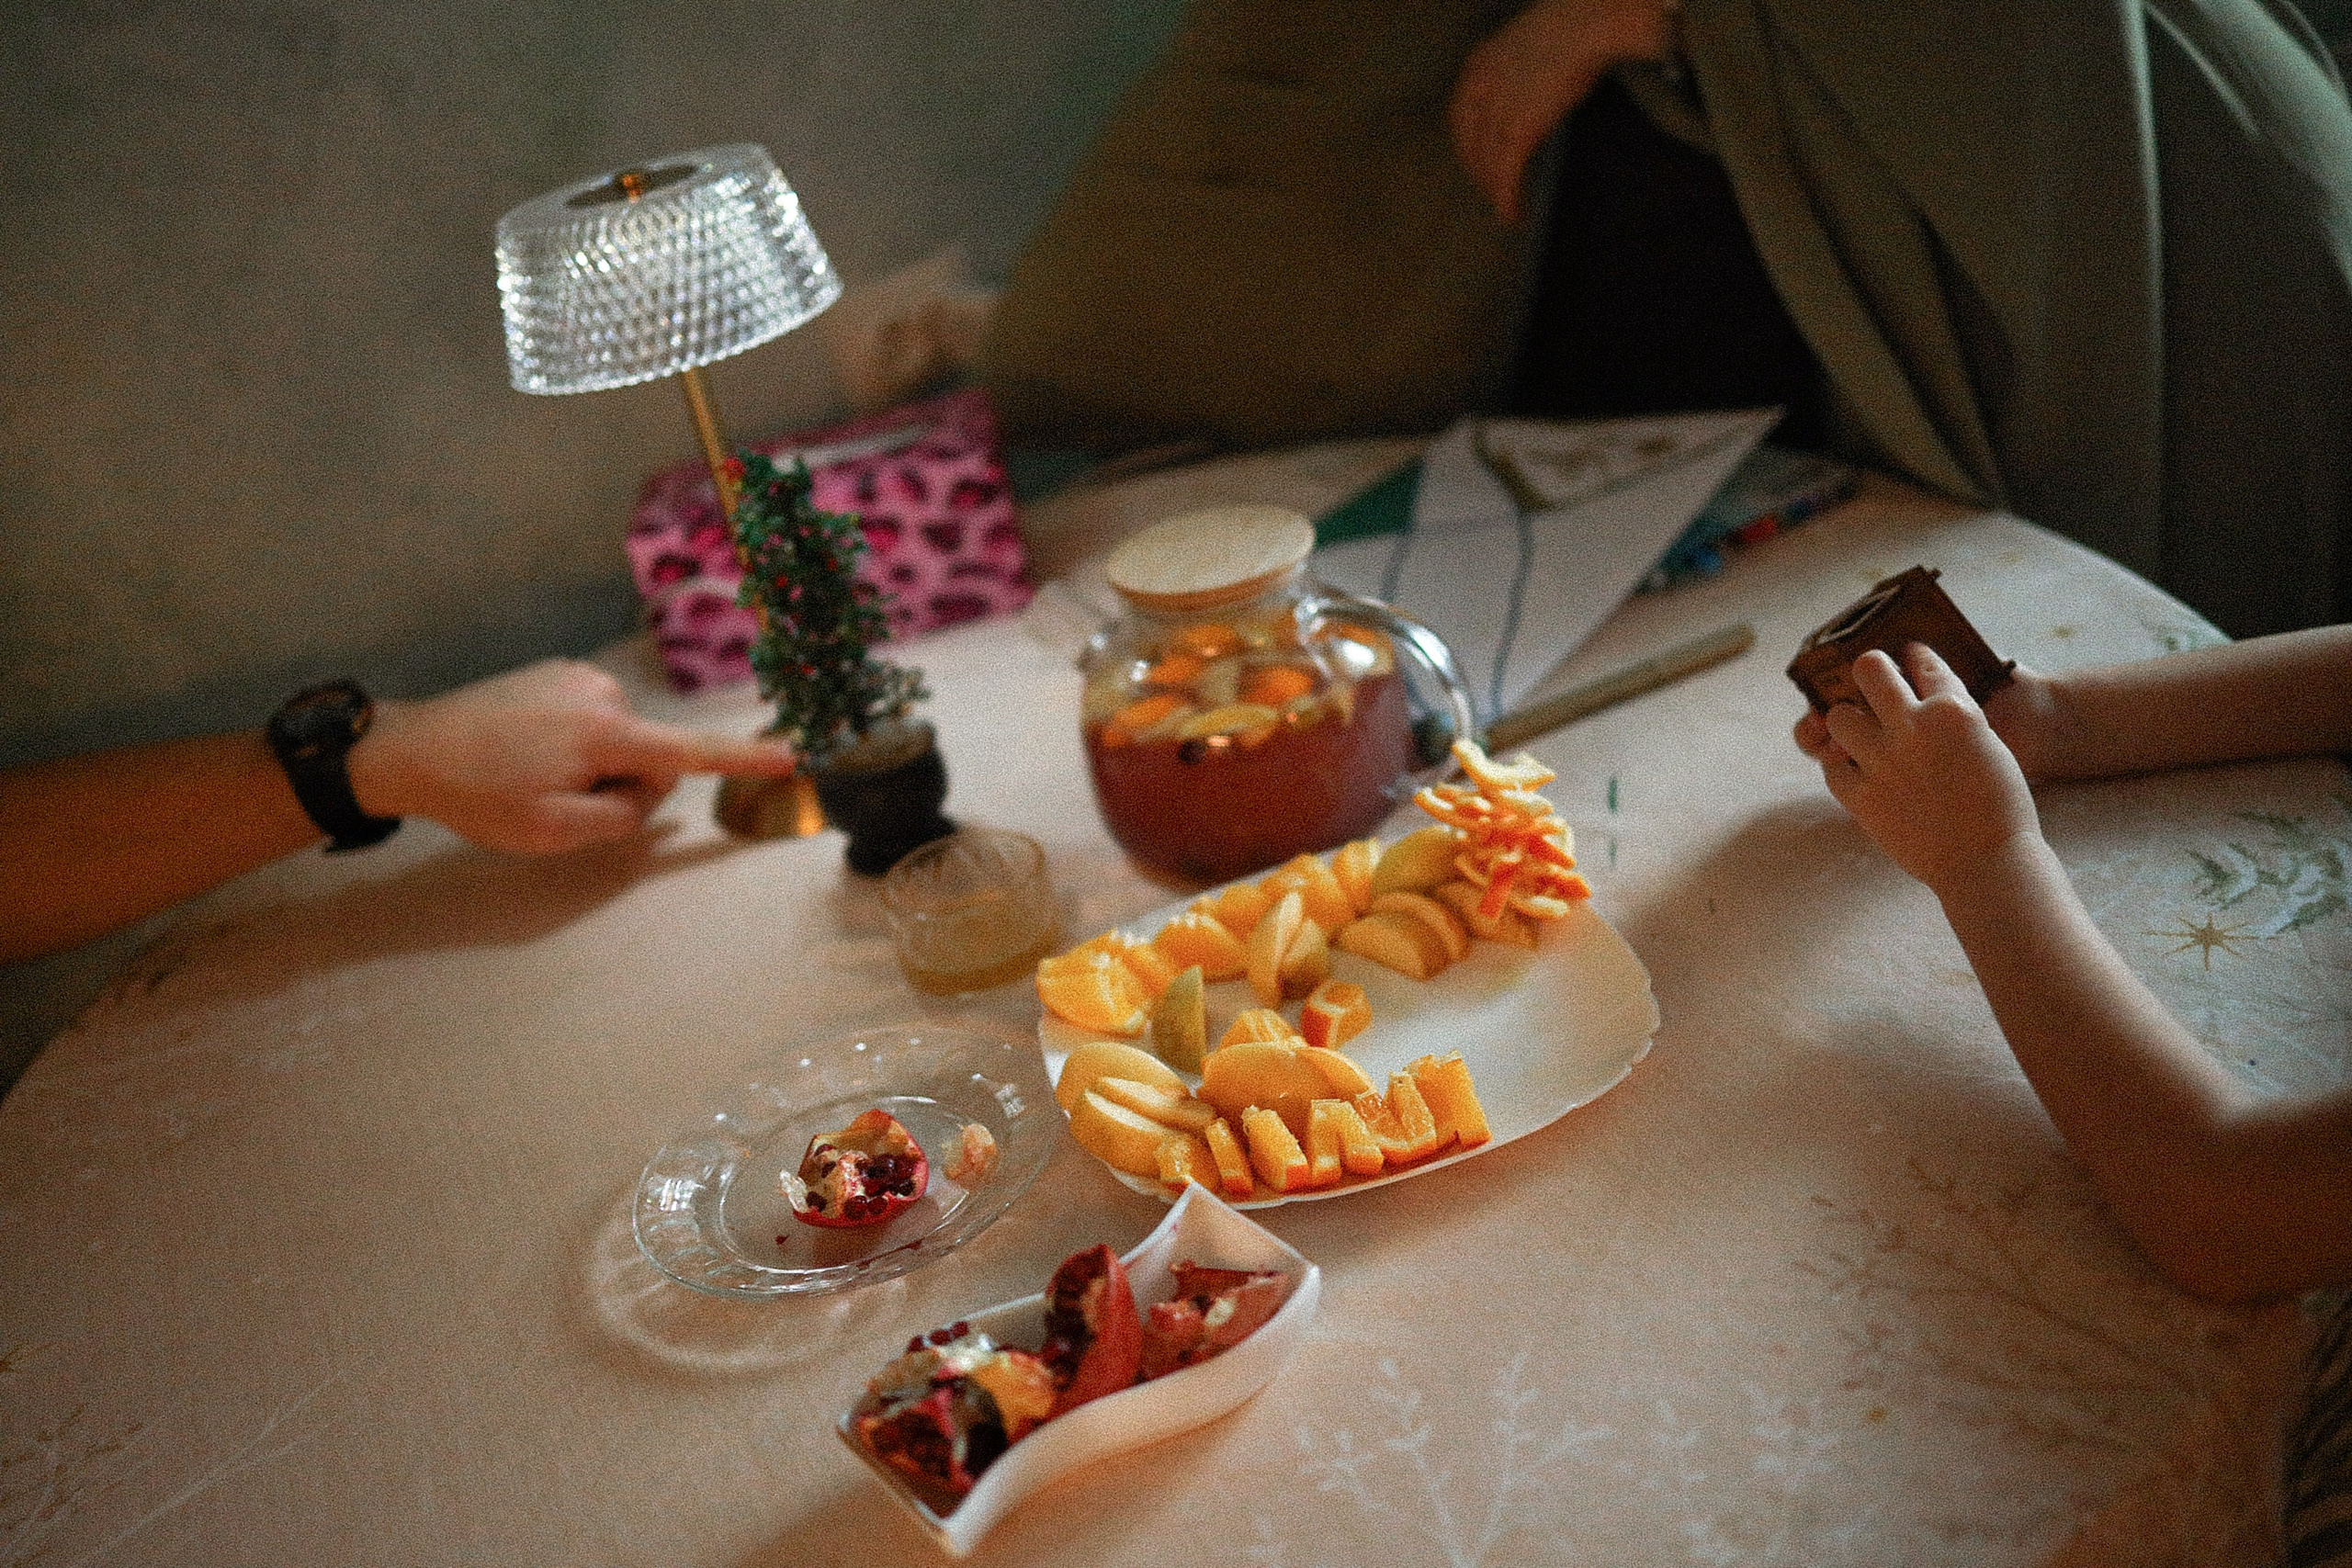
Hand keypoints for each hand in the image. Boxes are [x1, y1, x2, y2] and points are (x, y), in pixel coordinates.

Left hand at [348, 659, 795, 853]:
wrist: (408, 748)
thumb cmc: (479, 796)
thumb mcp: (553, 831)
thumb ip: (619, 818)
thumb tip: (648, 793)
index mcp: (605, 732)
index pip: (689, 753)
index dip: (744, 759)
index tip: (792, 755)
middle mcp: (603, 692)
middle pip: (650, 756)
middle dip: (620, 785)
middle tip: (553, 801)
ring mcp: (578, 677)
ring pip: (621, 741)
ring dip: (593, 765)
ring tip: (530, 774)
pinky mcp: (558, 673)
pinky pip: (594, 721)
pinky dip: (575, 744)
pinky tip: (526, 752)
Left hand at [1448, 0, 1678, 222]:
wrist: (1590, 23)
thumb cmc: (1576, 26)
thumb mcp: (1533, 43)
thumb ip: (1522, 69)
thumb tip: (1535, 88)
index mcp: (1480, 63)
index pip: (1461, 114)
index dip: (1468, 142)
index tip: (1478, 160)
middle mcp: (1480, 88)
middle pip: (1469, 142)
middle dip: (1479, 170)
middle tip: (1493, 189)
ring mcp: (1497, 110)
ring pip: (1486, 162)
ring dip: (1495, 190)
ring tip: (1506, 208)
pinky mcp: (1518, 130)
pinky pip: (1506, 173)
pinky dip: (1507, 197)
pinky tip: (1512, 214)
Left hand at [1792, 644, 2040, 889]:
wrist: (1986, 863)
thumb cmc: (1999, 806)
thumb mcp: (1988, 746)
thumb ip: (1953, 719)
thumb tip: (1926, 702)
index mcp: (1953, 709)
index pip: (1923, 662)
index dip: (1915, 657)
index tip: (1909, 656)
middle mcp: (1913, 726)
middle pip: (1868, 668)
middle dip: (1868, 671)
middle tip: (1870, 683)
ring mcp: (1882, 761)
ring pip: (1837, 715)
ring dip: (1847, 722)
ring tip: (1859, 734)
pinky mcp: (1861, 796)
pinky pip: (1831, 768)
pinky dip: (1842, 768)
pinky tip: (1856, 771)